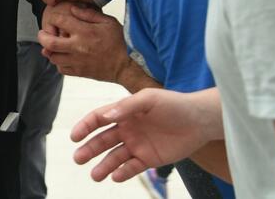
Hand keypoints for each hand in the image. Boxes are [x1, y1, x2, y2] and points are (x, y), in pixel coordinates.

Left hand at [38, 2, 127, 83]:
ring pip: (53, 57)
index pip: (59, 21)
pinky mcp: (80, 72)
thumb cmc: (121, 42)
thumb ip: (89, 14)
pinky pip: (62, 69)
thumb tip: (73, 8)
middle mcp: (78, 47)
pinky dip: (59, 63)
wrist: (128, 65)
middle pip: (50, 43)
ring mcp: (77, 61)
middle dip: (42, 36)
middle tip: (43, 33)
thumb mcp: (108, 22)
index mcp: (84, 32)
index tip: (55, 18)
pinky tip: (63, 57)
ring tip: (52, 45)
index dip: (54, 18)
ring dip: (50, 51)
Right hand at [71, 88, 219, 182]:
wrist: (200, 120)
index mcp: (123, 112)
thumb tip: (105, 116)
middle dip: (89, 149)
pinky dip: (123, 172)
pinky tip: (115, 176)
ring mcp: (137, 145)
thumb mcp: (149, 99)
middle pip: (102, 140)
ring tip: (94, 175)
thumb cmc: (174, 104)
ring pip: (114, 157)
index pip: (98, 119)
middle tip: (77, 158)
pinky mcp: (149, 158)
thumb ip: (127, 107)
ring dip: (103, 166)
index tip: (74, 136)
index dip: (85, 126)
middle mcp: (127, 129)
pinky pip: (132, 167)